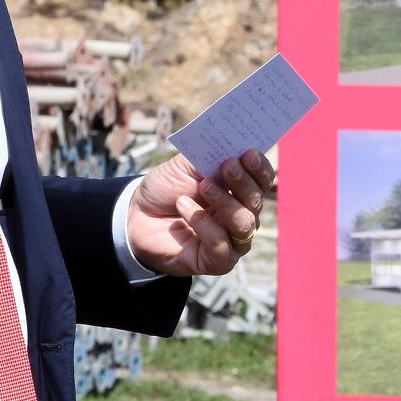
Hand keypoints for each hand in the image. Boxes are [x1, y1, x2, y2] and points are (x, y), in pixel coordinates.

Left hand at [126, 147, 274, 277]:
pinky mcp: (218, 261)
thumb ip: (207, 155)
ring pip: (245, 224)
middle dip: (244, 182)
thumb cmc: (166, 189)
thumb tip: (228, 139)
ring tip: (203, 186)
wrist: (137, 216)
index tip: (249, 153)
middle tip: (228, 165)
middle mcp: (242, 216)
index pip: (263, 181)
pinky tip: (185, 207)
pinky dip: (204, 224)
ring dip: (226, 202)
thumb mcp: (185, 165)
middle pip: (256, 201)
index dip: (260, 168)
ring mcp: (232, 241)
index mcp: (239, 190)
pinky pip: (222, 245)